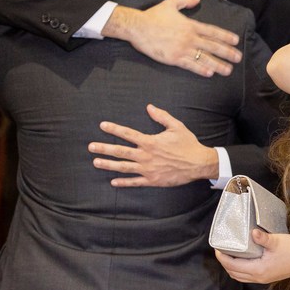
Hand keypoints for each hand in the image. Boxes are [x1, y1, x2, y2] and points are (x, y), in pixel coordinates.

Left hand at [89, 104, 218, 186]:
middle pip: (121, 151)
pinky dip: (123, 182)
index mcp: (150, 141)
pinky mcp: (153, 180)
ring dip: (109, 165)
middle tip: (91, 147)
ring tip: (96, 162)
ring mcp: (148, 169)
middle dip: (104, 148)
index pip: (128, 134)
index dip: (114, 129)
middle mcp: (146, 156)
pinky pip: (135, 182)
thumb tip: (149, 107)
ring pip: (124, 167)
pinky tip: (113, 182)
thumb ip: (161, 116)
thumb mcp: (176, 126)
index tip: (102, 126)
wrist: (198, 164)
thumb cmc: (188, 144)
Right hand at [105, 0, 242, 76]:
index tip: (236, 41)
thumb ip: (186, 1)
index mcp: (190, 25)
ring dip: (218, 64)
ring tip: (228, 70)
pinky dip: (200, 69)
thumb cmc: (153, 15)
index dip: (226, 36)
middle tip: (238, 58)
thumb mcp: (170, 4)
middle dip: (227, 53)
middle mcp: (189, 37)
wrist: (137, 27)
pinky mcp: (173, 58)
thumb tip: (198, 0)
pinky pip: (190, 65)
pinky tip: (209, 73)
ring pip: (204, 58)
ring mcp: (182, 49)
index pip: (213, 31)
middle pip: (213, 46)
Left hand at [216, 229, 289, 284]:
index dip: (222, 257)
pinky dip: (239, 270)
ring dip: (231, 267)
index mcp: (258, 269)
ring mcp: (262, 279)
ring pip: (239, 276)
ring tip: (228, 254)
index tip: (217, 247)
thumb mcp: (277, 241)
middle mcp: (258, 277)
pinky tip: (241, 260)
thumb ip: (263, 238)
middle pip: (233, 273)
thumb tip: (252, 232)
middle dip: (224, 262)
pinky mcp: (266, 277)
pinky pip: (247, 276)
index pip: (233, 266)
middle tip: (220, 250)